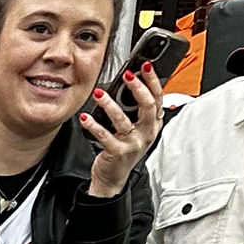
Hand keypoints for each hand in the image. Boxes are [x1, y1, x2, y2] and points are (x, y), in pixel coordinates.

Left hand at [81, 65, 163, 198]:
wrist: (112, 178)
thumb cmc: (122, 150)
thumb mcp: (136, 129)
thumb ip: (137, 110)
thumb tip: (132, 82)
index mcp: (153, 125)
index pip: (158, 98)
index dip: (152, 81)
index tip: (145, 66)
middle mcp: (146, 133)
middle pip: (147, 105)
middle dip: (137, 87)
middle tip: (126, 75)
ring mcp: (133, 144)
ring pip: (122, 119)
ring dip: (109, 104)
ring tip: (98, 93)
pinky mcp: (117, 152)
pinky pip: (104, 136)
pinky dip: (93, 125)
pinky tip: (85, 117)